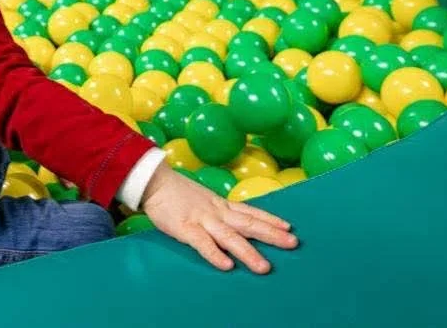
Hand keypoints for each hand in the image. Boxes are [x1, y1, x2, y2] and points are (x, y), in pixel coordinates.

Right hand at [140, 162, 297, 272]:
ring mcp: (202, 219)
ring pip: (229, 237)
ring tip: (264, 267)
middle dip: (271, 235)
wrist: (154, 181)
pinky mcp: (185, 228)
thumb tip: (232, 219)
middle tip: (292, 243)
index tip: (289, 227)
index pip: (250, 212)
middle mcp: (216, 211)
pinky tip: (226, 265)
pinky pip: (202, 243)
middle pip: (248, 224)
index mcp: (220, 205)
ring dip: (248, 252)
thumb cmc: (176, 192)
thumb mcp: (202, 198)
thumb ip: (217, 210)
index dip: (270, 219)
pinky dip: (215, 254)